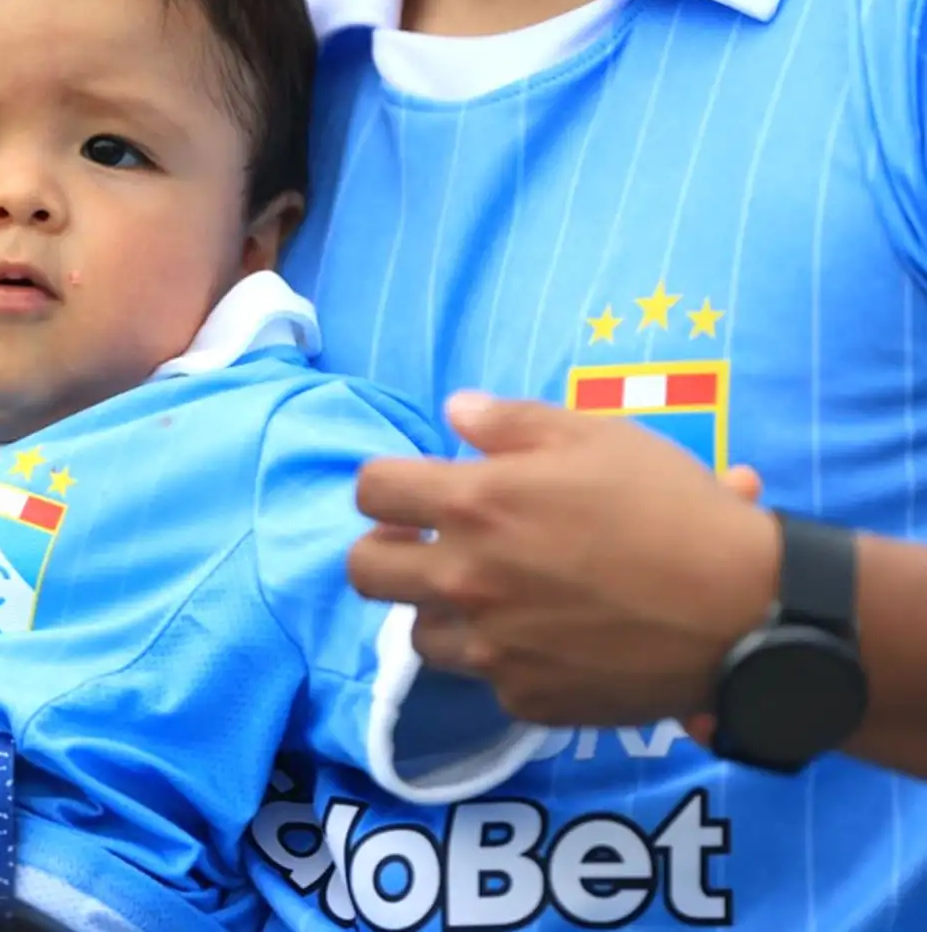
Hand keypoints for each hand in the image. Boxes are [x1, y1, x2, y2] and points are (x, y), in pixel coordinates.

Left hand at [349, 392, 779, 728]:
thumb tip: (455, 410)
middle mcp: (467, 579)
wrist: (745, 611)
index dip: (387, 485)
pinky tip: (548, 637)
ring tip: (490, 593)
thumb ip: (512, 422)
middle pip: (365, 570)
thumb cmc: (673, 509)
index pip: (371, 490)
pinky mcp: (524, 699)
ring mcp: (492, 648)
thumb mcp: (597, 437)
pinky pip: (485, 678)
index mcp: (475, 505)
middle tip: (426, 544)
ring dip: (441, 609)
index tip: (413, 491)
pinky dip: (504, 658)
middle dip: (387, 551)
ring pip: (418, 632)